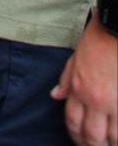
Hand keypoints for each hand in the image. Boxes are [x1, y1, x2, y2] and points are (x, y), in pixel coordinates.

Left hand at [52, 18, 117, 145]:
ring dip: (109, 145)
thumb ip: (65, 80)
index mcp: (77, 88)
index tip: (79, 140)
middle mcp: (94, 99)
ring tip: (109, 145)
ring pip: (111, 137)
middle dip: (91, 145)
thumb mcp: (74, 59)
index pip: (72, 121)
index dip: (75, 135)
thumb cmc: (95, 42)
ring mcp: (113, 102)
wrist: (114, 32)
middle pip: (91, 135)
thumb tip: (55, 96)